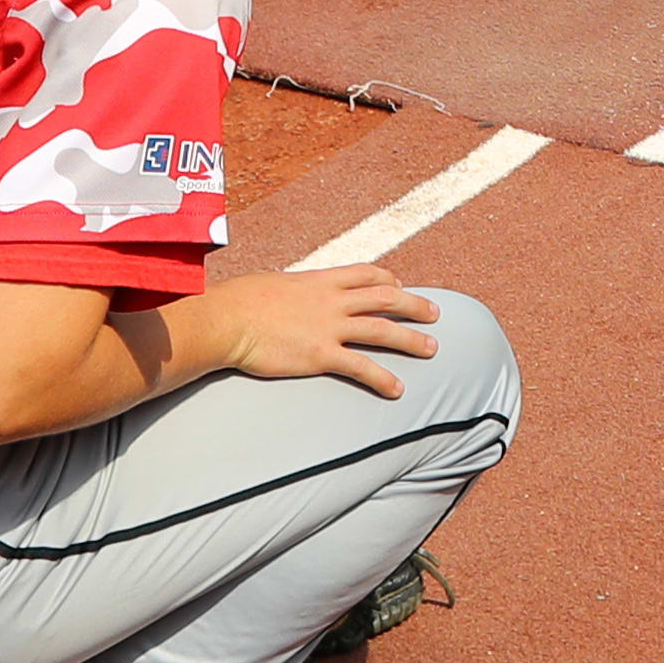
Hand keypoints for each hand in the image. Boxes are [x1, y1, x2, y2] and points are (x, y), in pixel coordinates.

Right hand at [210, 265, 443, 400]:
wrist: (227, 319)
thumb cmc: (239, 301)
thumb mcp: (272, 284)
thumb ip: (290, 291)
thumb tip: (285, 294)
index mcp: (321, 280)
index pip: (366, 273)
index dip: (388, 279)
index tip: (399, 286)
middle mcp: (332, 300)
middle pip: (385, 297)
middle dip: (414, 305)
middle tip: (435, 314)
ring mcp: (329, 327)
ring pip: (382, 330)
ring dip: (410, 340)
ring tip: (432, 349)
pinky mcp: (321, 355)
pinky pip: (360, 366)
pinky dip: (382, 378)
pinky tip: (397, 389)